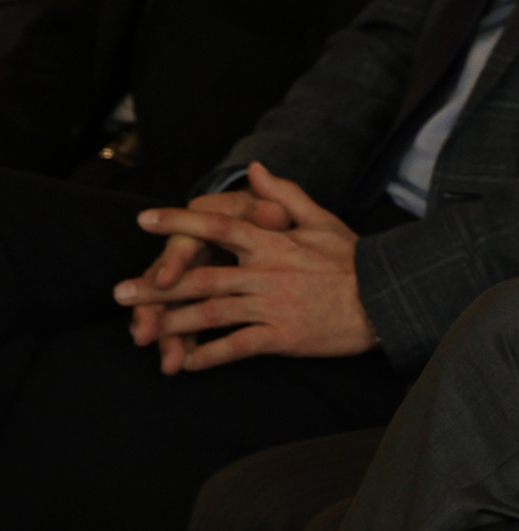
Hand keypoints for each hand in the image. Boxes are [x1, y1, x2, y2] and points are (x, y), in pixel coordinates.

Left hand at [117, 164, 375, 371]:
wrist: (387, 299)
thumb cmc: (353, 259)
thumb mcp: (323, 219)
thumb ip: (285, 194)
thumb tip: (255, 167)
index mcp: (274, 243)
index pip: (218, 227)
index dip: (179, 222)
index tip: (144, 218)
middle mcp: (267, 273)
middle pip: (201, 277)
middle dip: (156, 286)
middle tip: (119, 293)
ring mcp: (273, 306)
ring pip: (211, 313)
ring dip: (172, 323)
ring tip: (141, 332)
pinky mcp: (283, 336)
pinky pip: (237, 347)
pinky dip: (210, 356)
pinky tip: (187, 363)